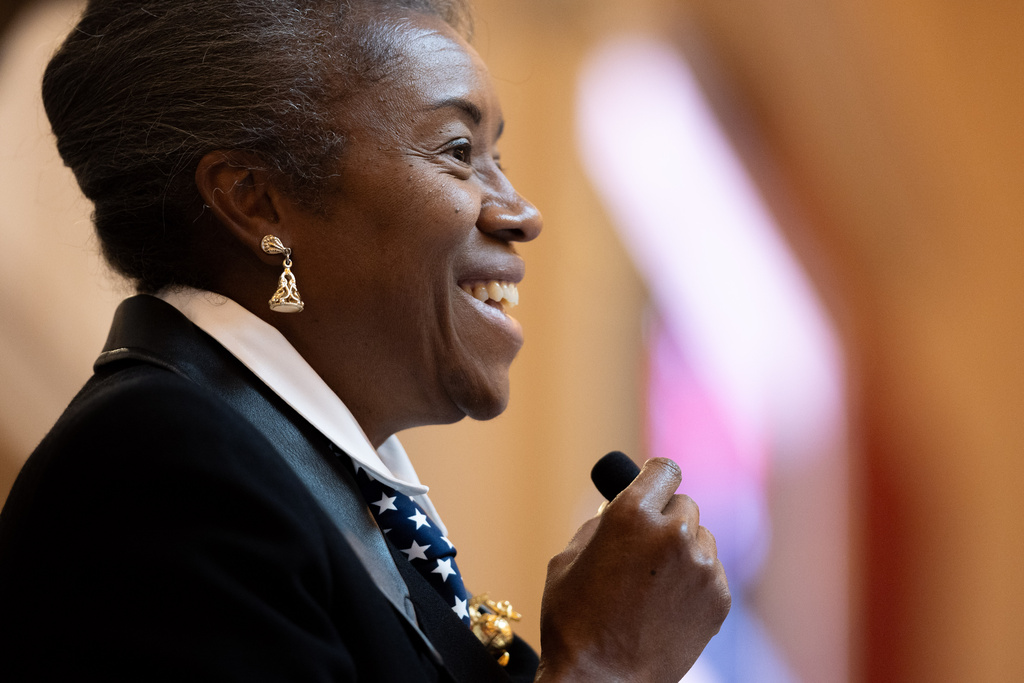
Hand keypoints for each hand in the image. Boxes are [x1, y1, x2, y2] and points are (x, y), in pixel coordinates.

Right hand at [535, 458, 729, 682]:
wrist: (603, 681)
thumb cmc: (574, 621)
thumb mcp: (569, 558)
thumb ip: (601, 523)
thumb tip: (620, 507)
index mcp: (631, 513)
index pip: (664, 469)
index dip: (655, 480)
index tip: (652, 490)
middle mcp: (672, 532)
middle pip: (684, 504)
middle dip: (665, 520)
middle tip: (644, 550)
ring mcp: (701, 566)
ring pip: (700, 538)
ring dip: (682, 550)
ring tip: (653, 584)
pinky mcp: (719, 597)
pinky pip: (710, 571)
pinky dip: (693, 581)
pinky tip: (666, 605)